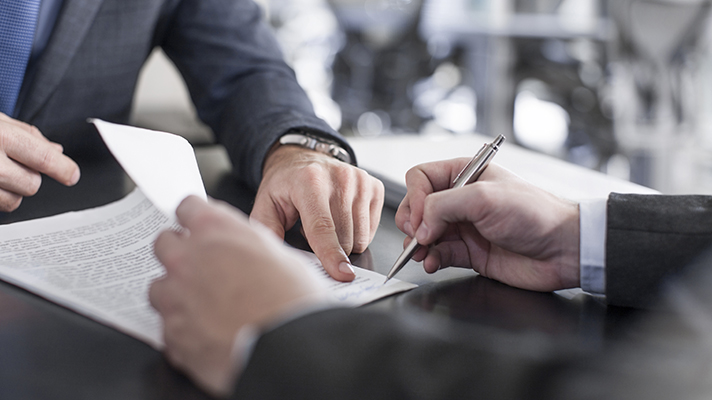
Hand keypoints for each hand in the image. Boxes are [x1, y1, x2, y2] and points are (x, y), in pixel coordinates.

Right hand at [0, 113, 79, 210]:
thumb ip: (27, 134)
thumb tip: (57, 151)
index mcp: (1, 136)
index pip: (44, 158)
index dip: (63, 169)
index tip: (72, 175)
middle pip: (32, 184)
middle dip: (29, 177)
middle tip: (12, 163)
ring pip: (14, 201)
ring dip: (11, 191)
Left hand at [150, 196, 326, 395]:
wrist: (289, 348)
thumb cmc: (293, 302)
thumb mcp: (282, 255)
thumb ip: (249, 245)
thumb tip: (244, 248)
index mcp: (215, 230)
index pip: (187, 207)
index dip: (196, 218)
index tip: (199, 226)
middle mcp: (187, 258)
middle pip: (164, 243)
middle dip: (180, 252)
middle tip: (202, 266)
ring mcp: (175, 298)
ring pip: (159, 287)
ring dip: (177, 293)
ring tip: (205, 306)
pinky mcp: (172, 335)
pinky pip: (168, 327)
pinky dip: (184, 329)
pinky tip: (209, 332)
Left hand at [250, 145, 383, 281]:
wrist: (303, 159)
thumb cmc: (286, 185)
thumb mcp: (265, 205)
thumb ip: (268, 232)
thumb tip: (279, 259)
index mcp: (310, 181)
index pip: (323, 227)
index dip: (331, 255)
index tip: (341, 274)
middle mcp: (340, 178)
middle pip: (345, 238)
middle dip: (329, 249)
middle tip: (311, 232)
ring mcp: (361, 181)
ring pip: (361, 237)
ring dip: (343, 241)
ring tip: (326, 223)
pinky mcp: (374, 187)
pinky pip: (371, 230)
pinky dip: (357, 233)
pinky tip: (341, 219)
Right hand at [395, 160, 579, 291]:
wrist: (563, 249)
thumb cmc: (536, 214)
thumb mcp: (483, 198)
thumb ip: (443, 206)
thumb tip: (420, 227)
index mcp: (465, 175)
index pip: (422, 178)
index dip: (416, 197)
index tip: (422, 217)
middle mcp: (462, 199)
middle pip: (419, 207)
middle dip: (413, 222)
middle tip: (418, 235)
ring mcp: (465, 227)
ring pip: (425, 234)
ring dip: (418, 244)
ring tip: (421, 253)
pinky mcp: (470, 252)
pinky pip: (439, 254)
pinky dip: (430, 260)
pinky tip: (432, 263)